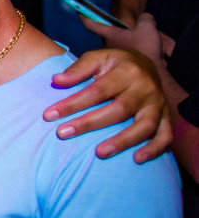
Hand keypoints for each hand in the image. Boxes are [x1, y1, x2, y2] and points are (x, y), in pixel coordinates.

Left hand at [46, 38, 172, 161]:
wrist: (146, 64)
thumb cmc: (114, 65)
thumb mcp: (97, 58)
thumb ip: (78, 69)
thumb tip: (56, 81)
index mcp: (127, 72)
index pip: (97, 91)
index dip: (73, 104)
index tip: (49, 115)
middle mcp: (145, 88)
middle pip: (119, 109)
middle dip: (89, 123)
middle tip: (63, 134)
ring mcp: (158, 104)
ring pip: (144, 125)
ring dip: (123, 141)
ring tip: (99, 153)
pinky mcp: (167, 118)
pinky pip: (166, 136)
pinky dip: (155, 149)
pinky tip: (138, 159)